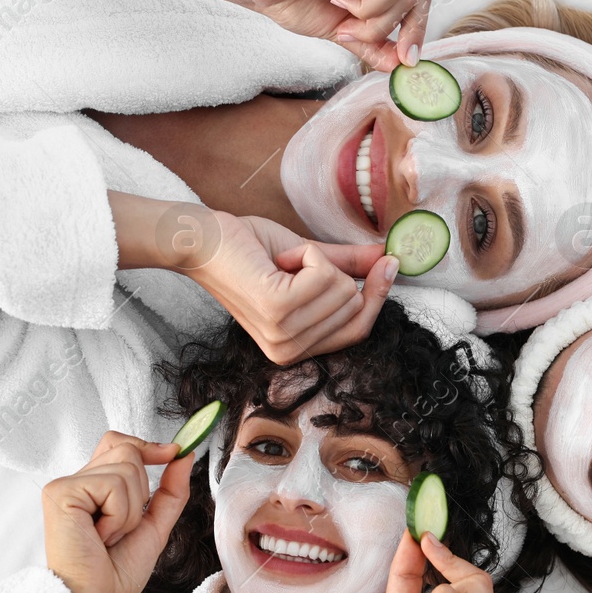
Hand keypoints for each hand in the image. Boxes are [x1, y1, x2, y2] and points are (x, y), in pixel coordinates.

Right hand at [42, 432, 194, 592]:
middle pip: (127, 450)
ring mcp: (65, 486)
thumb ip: (170, 490)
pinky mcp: (60, 493)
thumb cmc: (116, 574)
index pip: (119, 444)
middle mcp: (76, 482)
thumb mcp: (154, 526)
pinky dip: (118, 516)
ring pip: (126, 467)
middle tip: (119, 529)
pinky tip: (99, 536)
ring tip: (108, 537)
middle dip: (141, 492)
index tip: (173, 452)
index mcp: (94, 488)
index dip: (147, 445)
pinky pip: (113, 485)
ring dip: (130, 511)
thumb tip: (184, 455)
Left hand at [186, 211, 398, 364]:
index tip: (389, 263)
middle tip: (291, 263)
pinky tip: (278, 258)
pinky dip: (306, 253)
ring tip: (280, 262)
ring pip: (342, 288)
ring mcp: (283, 335)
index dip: (377, 297)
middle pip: (354, 306)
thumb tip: (389, 260)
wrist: (202, 241)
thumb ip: (347, 266)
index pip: (358, 331)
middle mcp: (289, 351)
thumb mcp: (306, 260)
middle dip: (332, 271)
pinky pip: (325, 273)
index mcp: (294, 349)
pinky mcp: (277, 310)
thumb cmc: (246, 249)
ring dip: (315, 260)